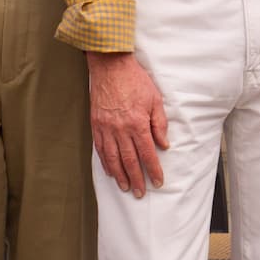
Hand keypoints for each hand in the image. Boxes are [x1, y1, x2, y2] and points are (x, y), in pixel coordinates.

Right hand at [89, 50, 170, 195]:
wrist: (110, 66)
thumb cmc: (135, 81)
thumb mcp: (155, 99)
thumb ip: (159, 124)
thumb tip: (163, 144)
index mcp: (138, 123)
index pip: (147, 153)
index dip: (153, 169)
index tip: (157, 181)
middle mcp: (120, 129)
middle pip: (129, 160)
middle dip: (136, 178)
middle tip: (140, 192)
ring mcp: (106, 128)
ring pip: (112, 158)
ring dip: (119, 175)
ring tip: (125, 187)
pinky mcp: (96, 124)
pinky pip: (100, 148)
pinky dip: (105, 162)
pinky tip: (110, 171)